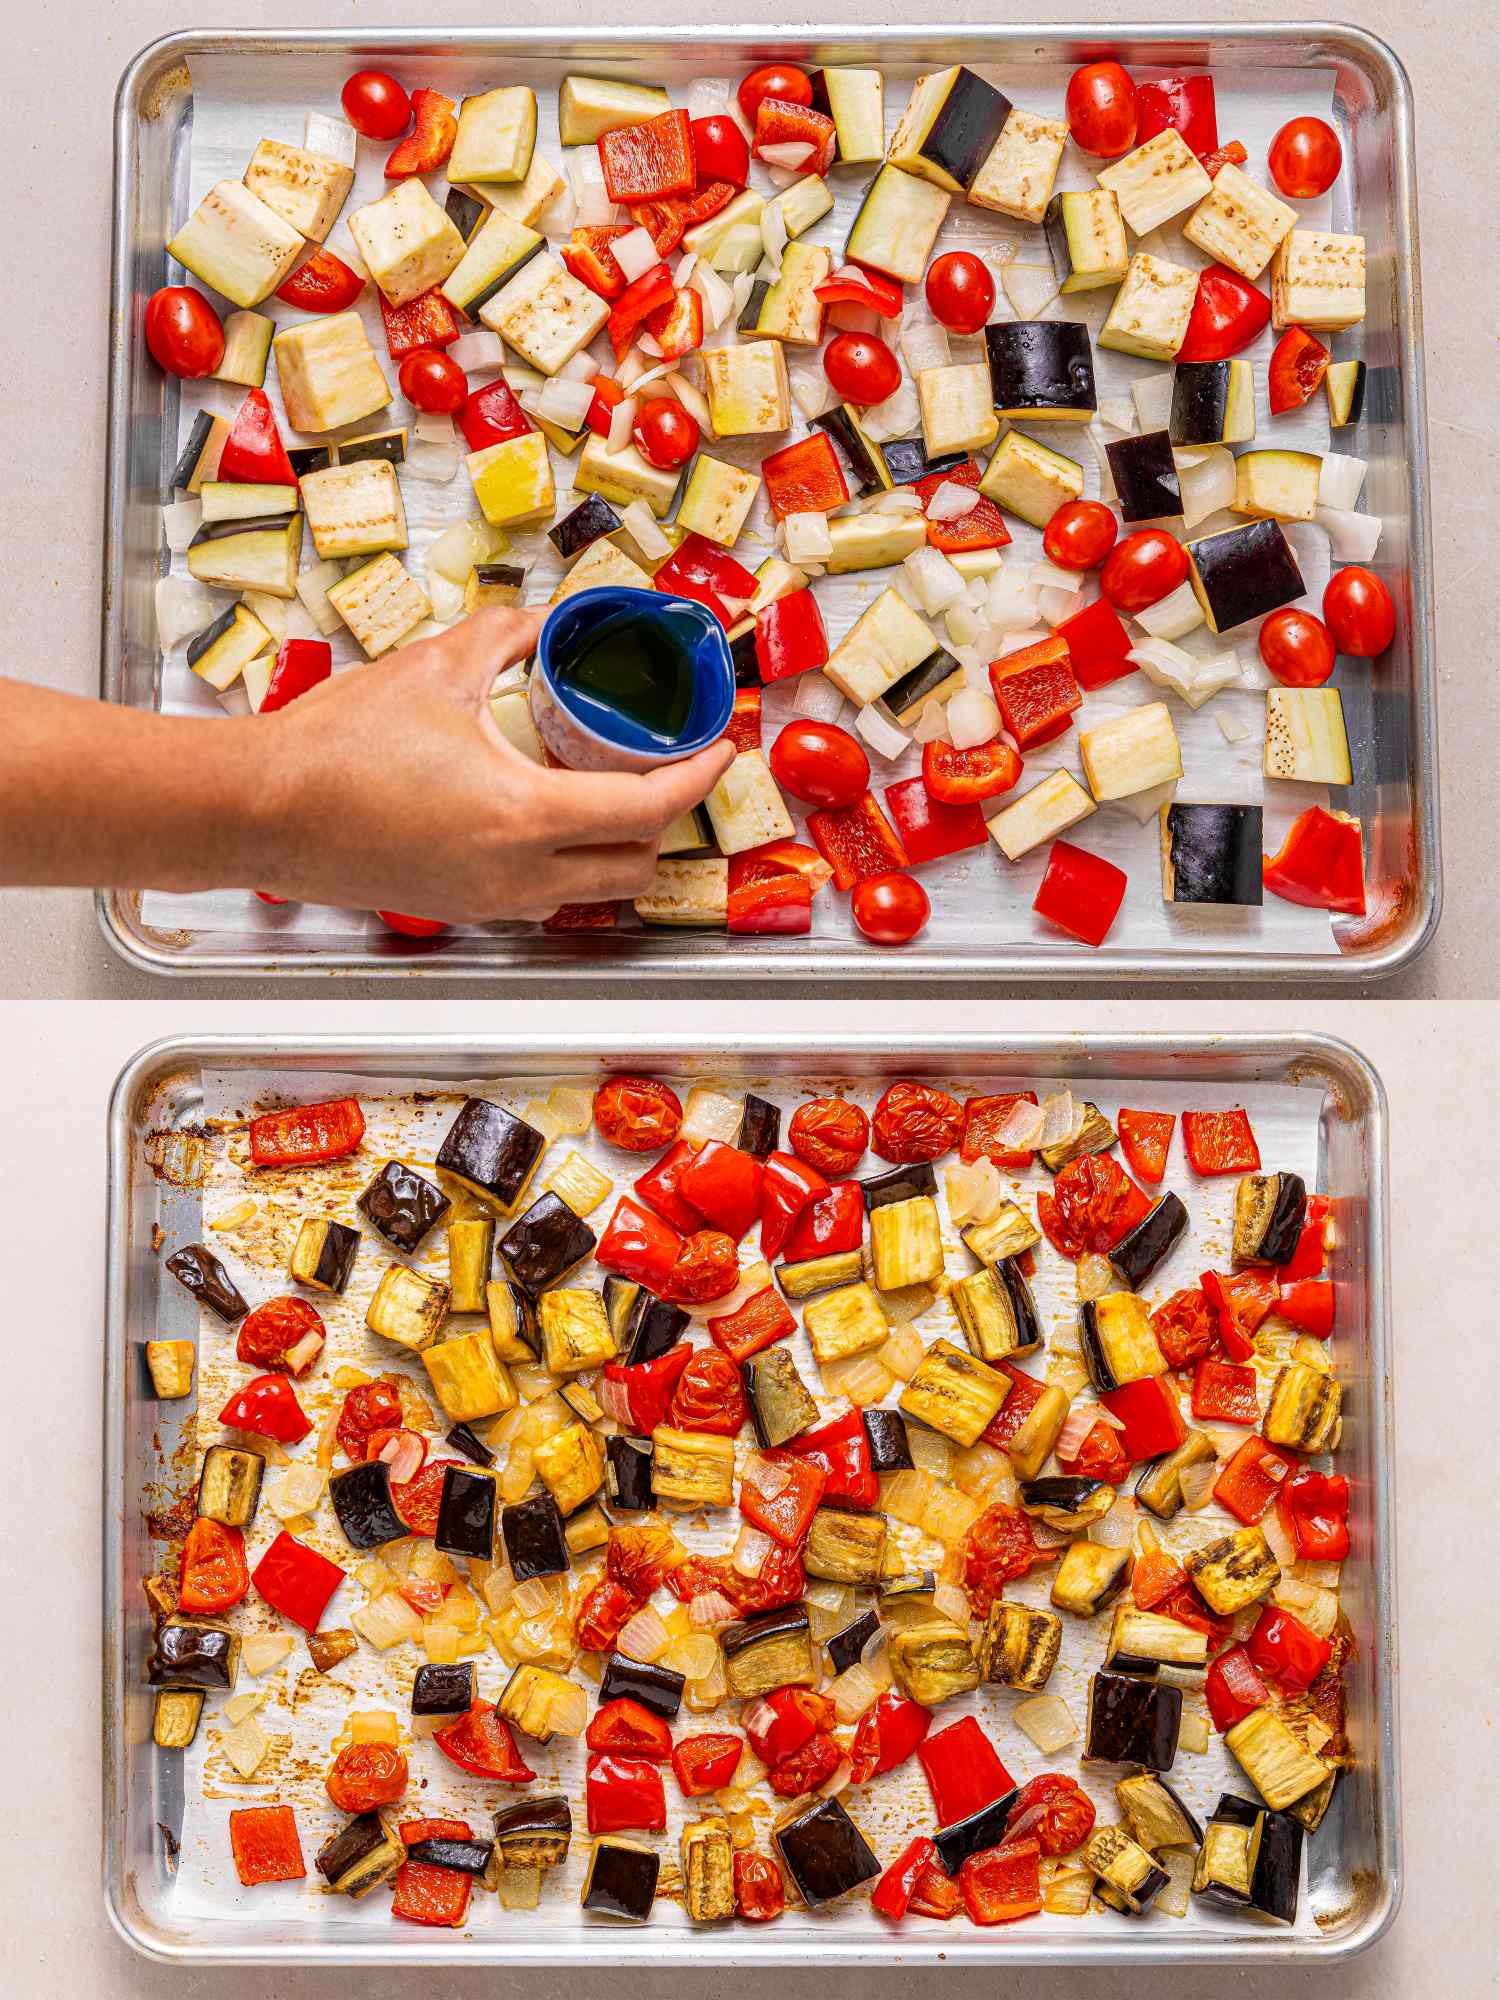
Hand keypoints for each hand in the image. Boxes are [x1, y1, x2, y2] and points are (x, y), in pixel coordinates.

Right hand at [249, 608, 736, 921]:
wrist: (260, 811)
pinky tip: (549, 820)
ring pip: (594, 890)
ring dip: (619, 848)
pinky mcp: (461, 909)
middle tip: (667, 765)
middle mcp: (518, 874)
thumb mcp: (436, 666)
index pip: (648, 809)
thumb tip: (551, 618)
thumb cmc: (336, 745)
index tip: (719, 749)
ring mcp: (491, 901)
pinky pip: (544, 899)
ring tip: (614, 790)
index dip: (698, 777)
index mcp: (525, 816)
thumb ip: (508, 633)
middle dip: (666, 817)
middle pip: (637, 863)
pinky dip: (569, 865)